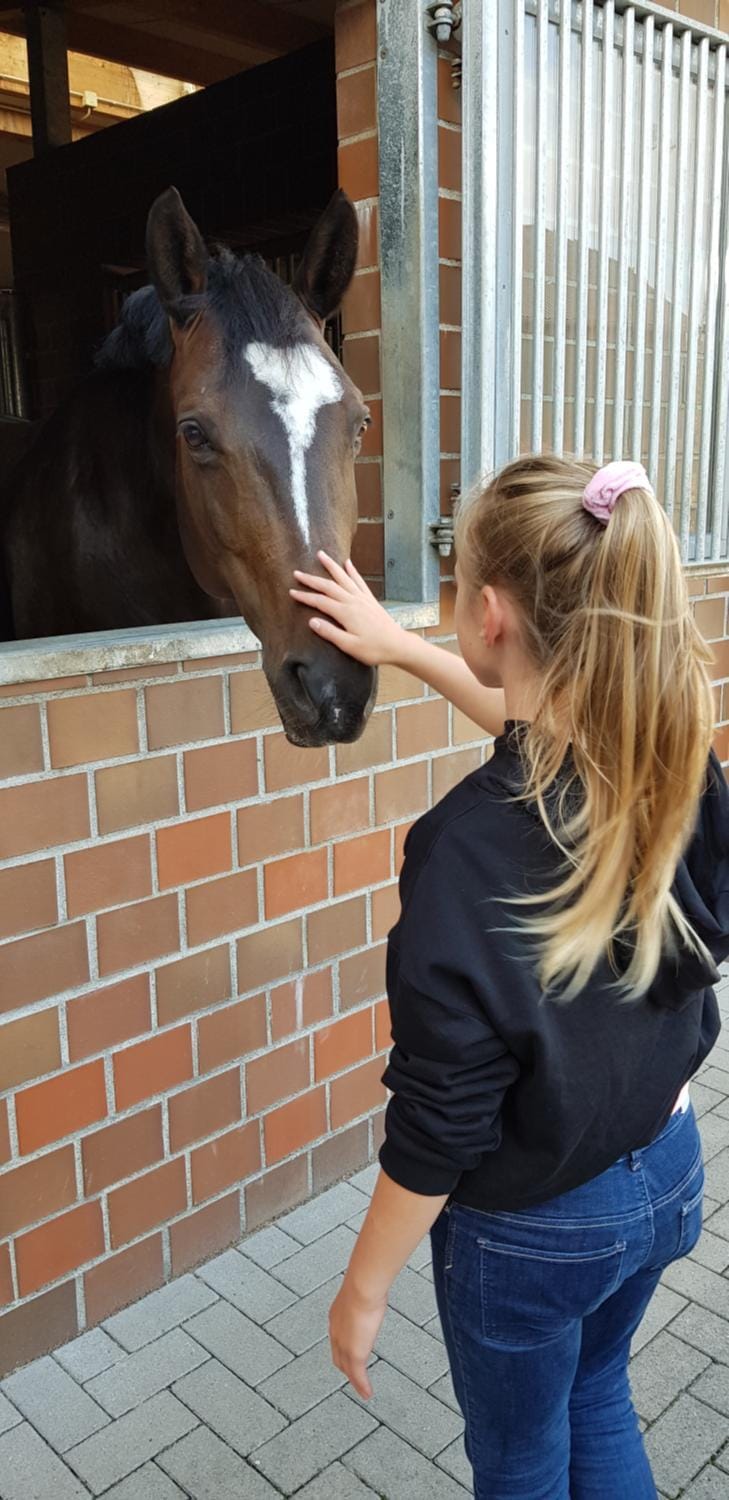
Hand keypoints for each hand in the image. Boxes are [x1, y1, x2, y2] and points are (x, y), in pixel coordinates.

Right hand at [290, 551, 407, 667]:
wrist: (397, 645)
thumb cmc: (374, 649)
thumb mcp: (349, 646)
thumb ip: (330, 633)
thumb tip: (312, 621)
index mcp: (346, 613)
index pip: (320, 601)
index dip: (305, 596)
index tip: (291, 591)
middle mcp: (353, 601)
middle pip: (329, 586)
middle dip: (312, 579)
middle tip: (297, 572)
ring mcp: (362, 598)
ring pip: (343, 578)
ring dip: (331, 566)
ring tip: (321, 554)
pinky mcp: (370, 600)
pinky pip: (359, 581)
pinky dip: (352, 571)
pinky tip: (348, 563)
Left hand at [329, 1277, 386, 1399]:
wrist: (362, 1289)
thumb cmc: (365, 1283)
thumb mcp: (363, 1289)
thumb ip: (366, 1293)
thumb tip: (375, 1284)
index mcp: (336, 1315)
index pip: (337, 1337)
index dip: (342, 1346)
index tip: (348, 1352)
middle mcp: (336, 1331)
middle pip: (338, 1356)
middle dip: (345, 1367)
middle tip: (354, 1375)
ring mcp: (344, 1344)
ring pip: (346, 1368)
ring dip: (354, 1379)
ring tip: (361, 1388)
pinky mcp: (355, 1354)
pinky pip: (357, 1376)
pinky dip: (362, 1386)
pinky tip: (367, 1393)